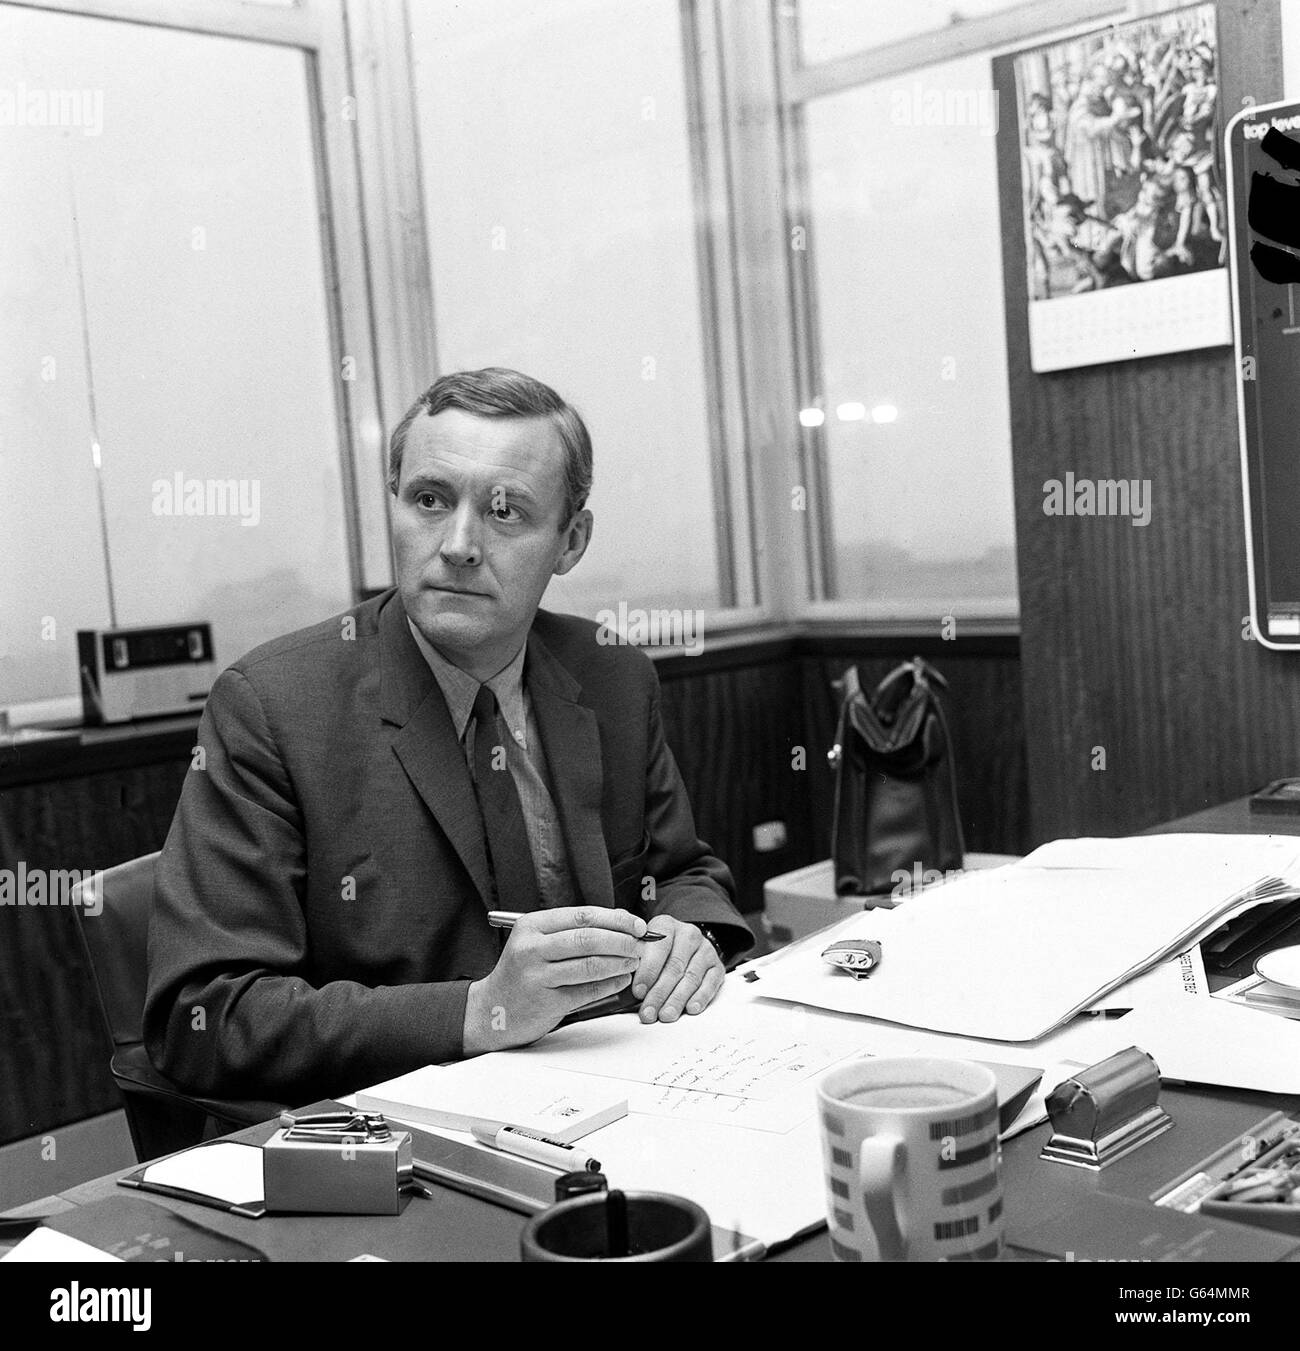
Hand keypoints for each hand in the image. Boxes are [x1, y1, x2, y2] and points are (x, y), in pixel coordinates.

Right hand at [463, 907, 646, 1053]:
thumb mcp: (538, 943)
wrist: (492, 1009)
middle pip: (588, 938)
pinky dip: (609, 985)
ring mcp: (536, 976)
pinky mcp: (545, 1002)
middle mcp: (531, 948)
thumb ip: (573, 932)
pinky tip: (621, 980)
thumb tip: (622, 923)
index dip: (615, 919)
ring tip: (633, 962)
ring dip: (619, 962)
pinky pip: (586, 991)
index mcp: (532, 925)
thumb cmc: (523, 973)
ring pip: (589, 964)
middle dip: (622, 940)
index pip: (582, 915)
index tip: (637, 925)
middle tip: (640, 944)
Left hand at [632, 915, 724, 1023]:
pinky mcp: (717, 966)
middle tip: (649, 1012)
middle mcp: (688, 934)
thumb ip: (633, 957)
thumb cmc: (656, 951)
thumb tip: (621, 976)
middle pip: (674, 966)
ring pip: (691, 977)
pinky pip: (710, 983)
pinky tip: (691, 1008)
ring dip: (677, 999)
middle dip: (659, 993)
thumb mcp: (642, 946)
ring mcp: (705, 950)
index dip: (648, 971)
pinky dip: (701, 997)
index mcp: (666, 925)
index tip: (638, 992)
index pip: (658, 947)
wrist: (682, 944)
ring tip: (665, 1015)